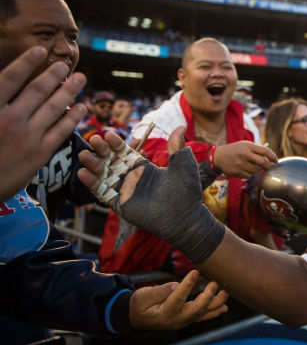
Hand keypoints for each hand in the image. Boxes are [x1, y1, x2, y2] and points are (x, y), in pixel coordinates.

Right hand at [0, 47, 85, 201]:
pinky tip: (81, 107)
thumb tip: (4, 84)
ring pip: (53, 107)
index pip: (10, 79)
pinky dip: (72, 117)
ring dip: (68, 91)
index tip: (39, 50)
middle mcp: (9, 120)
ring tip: (79, 79)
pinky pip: (61, 131)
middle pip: (36, 90)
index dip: (26, 62)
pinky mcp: (40, 153)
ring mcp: (26, 137)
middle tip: (64, 64)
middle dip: (53, 75)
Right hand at [78, 128, 226, 264]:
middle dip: (102, 151)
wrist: (184, 218)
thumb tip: (181, 126)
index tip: (110, 134)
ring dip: (93, 165)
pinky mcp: (120, 204)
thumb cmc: (186, 192)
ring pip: (104, 175)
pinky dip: (92, 183)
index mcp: (144, 167)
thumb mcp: (182, 165)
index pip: (126, 152)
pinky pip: (103, 192)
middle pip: (111, 161)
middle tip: (94, 139)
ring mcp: (125, 191)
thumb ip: (177, 147)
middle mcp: (132, 178)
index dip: (116, 144)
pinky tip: (83, 173)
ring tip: (84, 154)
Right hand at [129, 270, 227, 329]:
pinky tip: (224, 307)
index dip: (187, 285)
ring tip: (225, 293)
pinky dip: (214, 312)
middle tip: (214, 283)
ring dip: (216, 303)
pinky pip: (203, 317)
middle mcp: (176, 319)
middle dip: (208, 297)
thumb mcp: (143, 297)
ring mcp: (183, 321)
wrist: (137, 319)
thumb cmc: (139, 305)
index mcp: (164, 313)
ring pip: (203, 313)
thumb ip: (159, 292)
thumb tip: (176, 285)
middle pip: (196, 309)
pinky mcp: (187, 319)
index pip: (178, 298)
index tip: (195, 272)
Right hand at [213, 140, 277, 178]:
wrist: (219, 156)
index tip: (276, 161)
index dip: (273, 156)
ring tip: (249, 165)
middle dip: (268, 166)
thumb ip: (257, 150)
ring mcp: (240, 164)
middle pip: (263, 162)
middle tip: (268, 167)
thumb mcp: (245, 145)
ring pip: (256, 170)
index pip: (265, 151)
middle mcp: (244, 154)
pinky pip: (249, 176)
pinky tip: (243, 169)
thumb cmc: (235, 150)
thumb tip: (271, 158)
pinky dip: (249, 174)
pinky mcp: (237, 172)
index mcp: (248, 146)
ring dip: (255, 170)